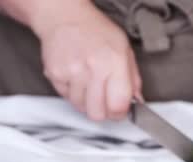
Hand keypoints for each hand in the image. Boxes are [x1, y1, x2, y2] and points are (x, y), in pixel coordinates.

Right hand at [35, 5, 141, 119]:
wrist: (65, 17)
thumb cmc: (96, 31)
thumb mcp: (124, 48)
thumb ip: (133, 78)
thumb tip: (137, 102)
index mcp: (114, 62)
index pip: (118, 105)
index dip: (120, 113)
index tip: (119, 111)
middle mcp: (93, 68)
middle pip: (97, 113)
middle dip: (103, 111)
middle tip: (104, 100)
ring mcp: (72, 72)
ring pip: (81, 108)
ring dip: (86, 101)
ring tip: (88, 83)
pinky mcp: (55, 74)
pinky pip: (66, 98)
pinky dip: (72, 93)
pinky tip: (76, 77)